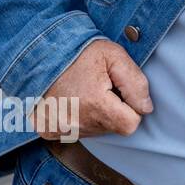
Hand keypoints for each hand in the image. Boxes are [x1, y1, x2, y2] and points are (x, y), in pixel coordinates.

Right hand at [30, 39, 153, 139]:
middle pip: (112, 128)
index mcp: (94, 104)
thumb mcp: (114, 56)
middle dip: (114, 111)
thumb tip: (146, 108)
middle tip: (102, 89)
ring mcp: (59, 129)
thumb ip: (136, 83)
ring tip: (86, 93)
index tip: (122, 94)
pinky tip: (73, 101)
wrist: (38, 52)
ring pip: (95, 131)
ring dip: (96, 116)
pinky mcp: (48, 131)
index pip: (129, 125)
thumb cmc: (78, 52)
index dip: (132, 110)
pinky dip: (78, 119)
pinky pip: (75, 132)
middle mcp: (75, 122)